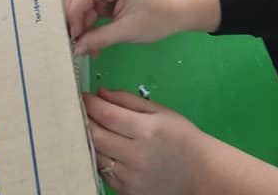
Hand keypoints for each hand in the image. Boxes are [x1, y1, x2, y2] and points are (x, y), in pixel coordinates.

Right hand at [66, 0, 181, 56]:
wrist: (172, 14)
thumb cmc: (154, 19)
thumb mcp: (125, 31)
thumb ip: (98, 39)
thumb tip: (77, 48)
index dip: (74, 13)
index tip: (74, 35)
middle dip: (74, 17)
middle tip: (77, 39)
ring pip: (81, 1)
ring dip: (82, 23)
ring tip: (88, 46)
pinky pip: (89, 6)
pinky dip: (88, 22)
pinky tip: (92, 40)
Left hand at [85, 89, 277, 194]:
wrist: (201, 173)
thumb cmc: (182, 136)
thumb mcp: (161, 111)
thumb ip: (129, 101)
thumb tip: (101, 93)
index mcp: (147, 130)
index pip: (108, 115)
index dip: (90, 104)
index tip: (81, 95)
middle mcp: (136, 155)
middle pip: (96, 136)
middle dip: (83, 120)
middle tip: (76, 109)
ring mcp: (130, 177)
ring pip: (96, 155)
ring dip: (87, 139)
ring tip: (84, 126)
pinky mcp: (127, 192)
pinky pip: (103, 172)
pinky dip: (98, 158)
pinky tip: (99, 147)